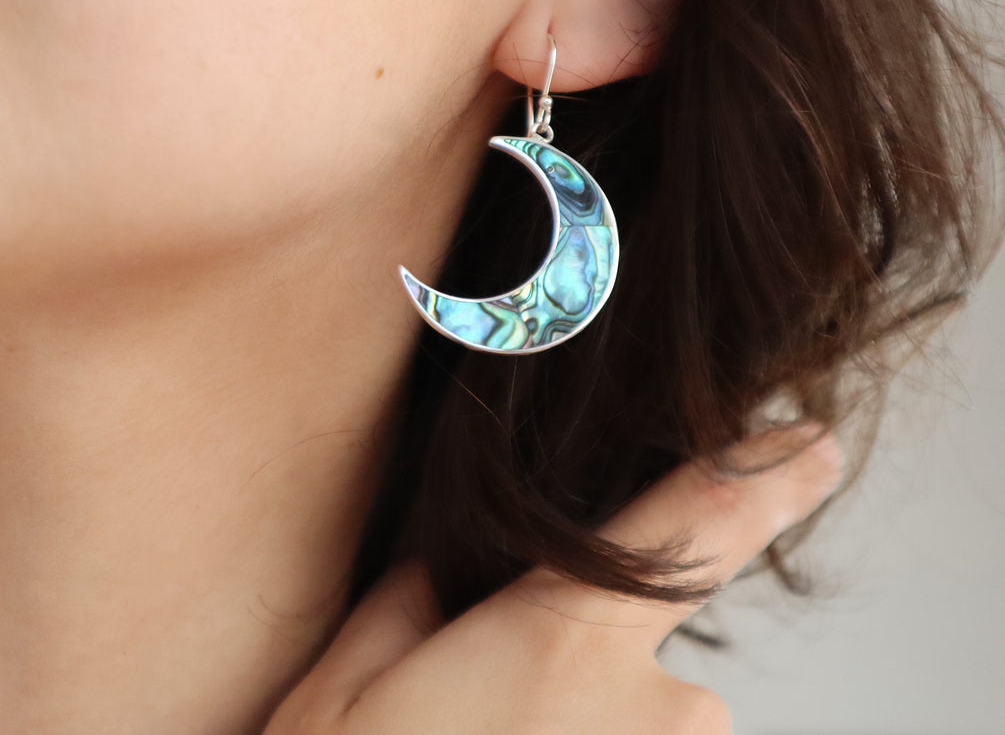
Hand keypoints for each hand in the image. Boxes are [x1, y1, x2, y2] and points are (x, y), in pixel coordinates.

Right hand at [264, 425, 843, 733]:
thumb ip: (408, 601)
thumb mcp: (339, 688)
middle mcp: (652, 711)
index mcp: (564, 639)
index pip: (695, 523)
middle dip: (583, 680)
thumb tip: (444, 572)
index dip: (764, 473)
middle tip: (480, 724)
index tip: (812, 445)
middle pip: (644, 659)